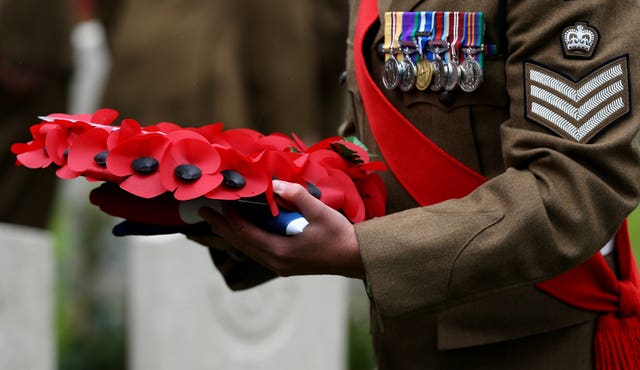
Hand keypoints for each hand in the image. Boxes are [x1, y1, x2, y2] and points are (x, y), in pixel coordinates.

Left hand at [196, 180, 365, 278]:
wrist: (356, 258)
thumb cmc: (340, 236)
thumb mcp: (319, 213)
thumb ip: (296, 196)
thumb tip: (274, 184)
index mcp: (280, 251)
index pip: (245, 232)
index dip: (228, 218)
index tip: (214, 204)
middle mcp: (275, 262)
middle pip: (241, 243)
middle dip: (222, 227)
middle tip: (203, 212)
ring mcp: (280, 265)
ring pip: (248, 249)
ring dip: (231, 234)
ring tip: (217, 220)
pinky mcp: (285, 264)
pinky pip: (257, 250)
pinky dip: (245, 238)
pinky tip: (242, 230)